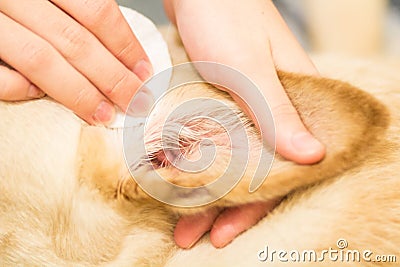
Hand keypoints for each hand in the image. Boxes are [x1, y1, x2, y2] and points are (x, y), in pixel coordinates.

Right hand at [0, 0, 152, 124]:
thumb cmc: (15, 2)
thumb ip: (71, 12)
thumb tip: (115, 52)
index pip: (97, 11)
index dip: (126, 45)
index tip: (144, 71)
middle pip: (76, 40)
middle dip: (112, 77)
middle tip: (136, 101)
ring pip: (42, 59)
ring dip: (79, 92)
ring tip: (104, 114)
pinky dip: (20, 87)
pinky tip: (38, 96)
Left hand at [164, 0, 325, 247]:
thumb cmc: (226, 13)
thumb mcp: (248, 64)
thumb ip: (276, 109)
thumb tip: (312, 157)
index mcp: (295, 103)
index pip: (284, 169)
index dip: (256, 204)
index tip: (226, 231)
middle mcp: (273, 111)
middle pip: (254, 173)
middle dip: (224, 207)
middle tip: (195, 235)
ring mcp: (245, 108)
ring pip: (230, 161)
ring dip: (205, 191)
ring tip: (180, 222)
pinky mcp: (222, 101)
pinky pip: (213, 142)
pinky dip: (196, 164)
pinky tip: (177, 181)